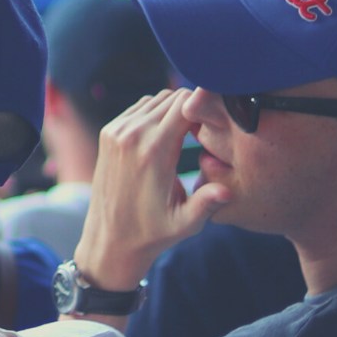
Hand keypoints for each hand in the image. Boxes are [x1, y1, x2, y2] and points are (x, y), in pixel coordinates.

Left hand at [75, 89, 229, 290]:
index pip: (186, 105)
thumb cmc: (152, 233)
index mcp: (153, 151)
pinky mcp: (108, 133)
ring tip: (188, 133)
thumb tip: (228, 191)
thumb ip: (206, 204)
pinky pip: (138, 108)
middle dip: (193, 108)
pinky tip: (167, 135)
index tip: (216, 126)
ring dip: (173, 110)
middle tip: (206, 130)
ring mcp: (116, 131)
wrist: (110, 238)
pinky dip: (155, 114)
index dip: (206, 110)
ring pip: (155, 100)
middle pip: (172, 98)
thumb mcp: (185, 223)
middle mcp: (132, 134)